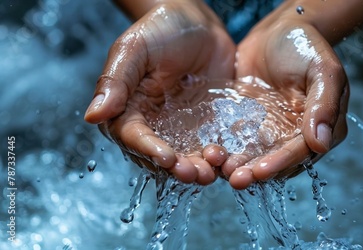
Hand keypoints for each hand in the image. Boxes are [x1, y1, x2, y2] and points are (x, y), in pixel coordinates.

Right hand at [84, 1, 234, 184]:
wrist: (198, 24)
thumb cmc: (161, 29)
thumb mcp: (135, 49)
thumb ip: (115, 81)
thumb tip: (92, 116)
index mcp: (127, 109)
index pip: (133, 137)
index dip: (149, 150)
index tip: (167, 158)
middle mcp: (153, 124)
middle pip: (160, 156)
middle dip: (176, 168)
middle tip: (194, 173)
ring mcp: (180, 127)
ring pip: (186, 157)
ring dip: (197, 168)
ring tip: (212, 171)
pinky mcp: (204, 125)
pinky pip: (209, 146)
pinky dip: (217, 157)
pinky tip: (227, 157)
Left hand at [225, 15, 348, 188]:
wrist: (276, 32)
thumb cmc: (304, 46)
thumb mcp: (322, 69)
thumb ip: (325, 104)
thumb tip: (321, 143)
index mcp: (320, 126)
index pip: (301, 152)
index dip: (281, 162)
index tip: (260, 171)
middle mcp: (296, 134)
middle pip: (277, 160)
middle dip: (256, 171)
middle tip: (235, 179)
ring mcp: (271, 131)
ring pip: (255, 155)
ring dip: (238, 165)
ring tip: (219, 169)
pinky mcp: (249, 124)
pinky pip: (237, 140)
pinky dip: (226, 149)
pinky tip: (211, 153)